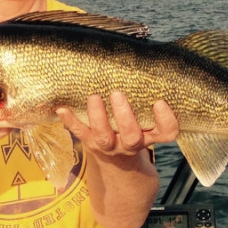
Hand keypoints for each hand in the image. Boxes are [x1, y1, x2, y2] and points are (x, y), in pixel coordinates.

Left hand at [56, 91, 178, 157]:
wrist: (118, 166)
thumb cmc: (136, 131)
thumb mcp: (149, 123)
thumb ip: (150, 102)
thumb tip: (150, 61)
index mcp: (150, 136)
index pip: (166, 132)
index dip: (166, 120)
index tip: (160, 102)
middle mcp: (131, 143)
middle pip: (132, 136)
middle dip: (125, 116)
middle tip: (118, 94)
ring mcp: (110, 145)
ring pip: (104, 136)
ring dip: (98, 117)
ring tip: (94, 97)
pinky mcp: (90, 143)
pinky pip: (80, 133)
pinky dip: (70, 120)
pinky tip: (62, 108)